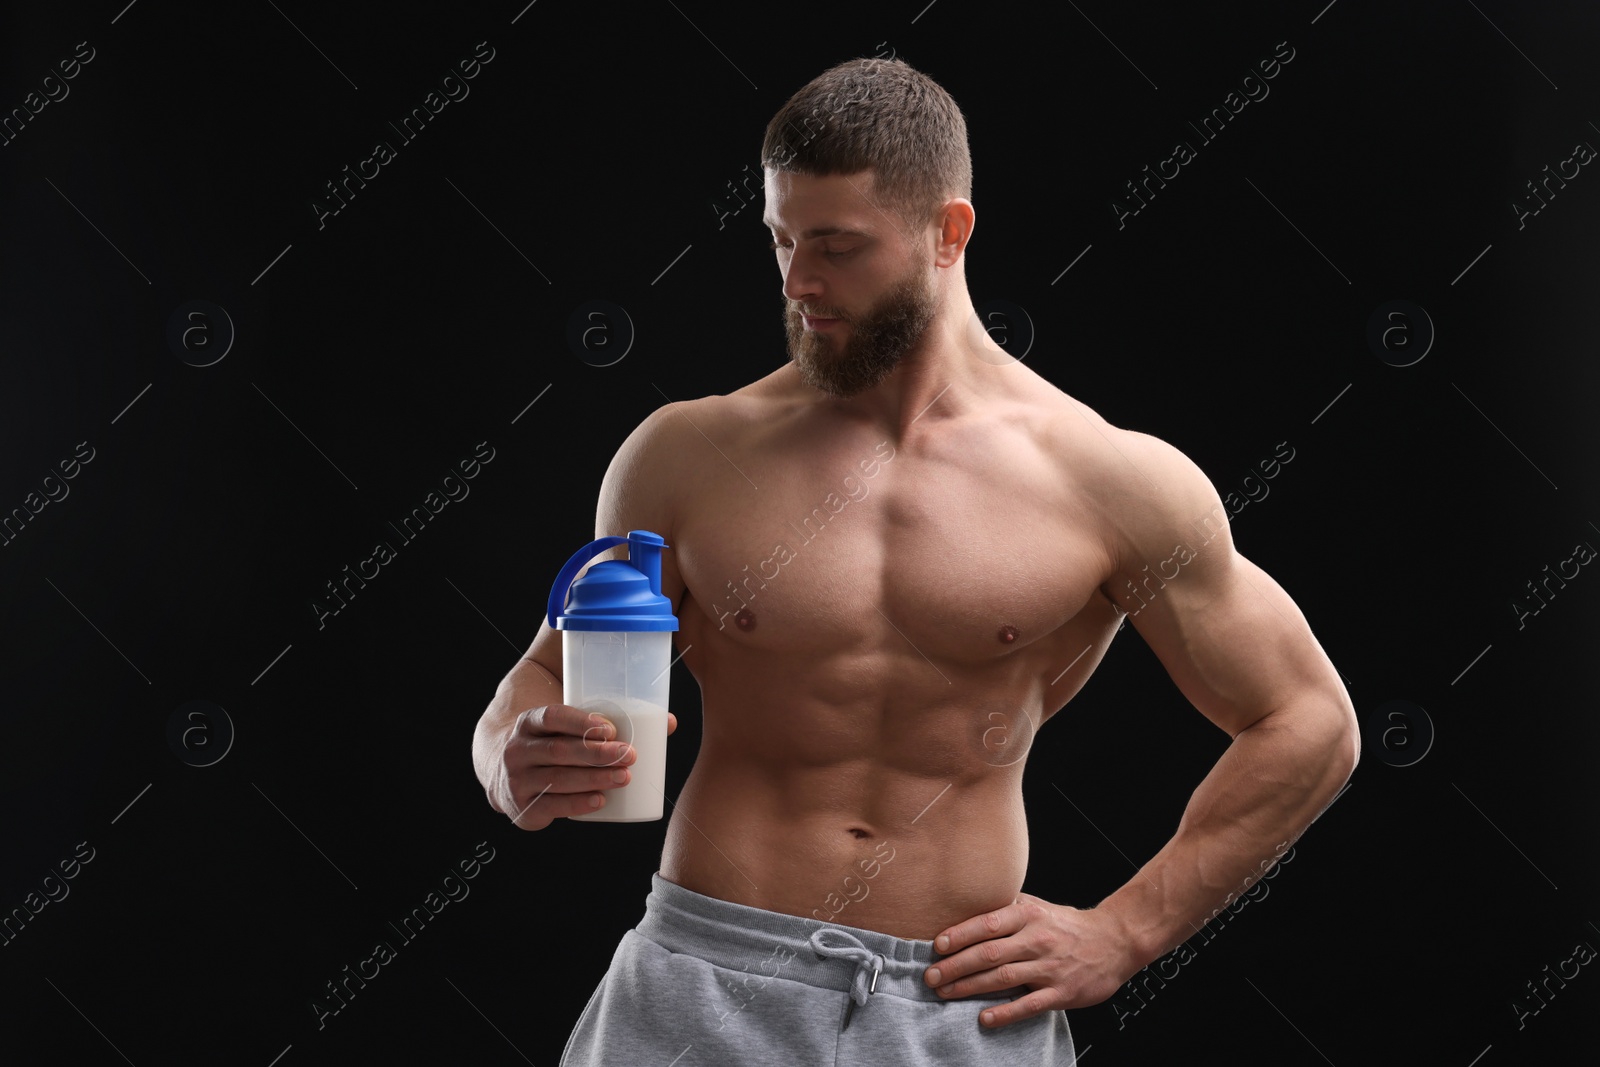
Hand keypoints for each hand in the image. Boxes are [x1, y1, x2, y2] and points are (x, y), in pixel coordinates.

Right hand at [489, 704, 677, 829]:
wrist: (503, 772)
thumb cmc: (551, 744)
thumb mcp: (564, 727)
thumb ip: (606, 722)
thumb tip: (669, 722)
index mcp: (528, 722)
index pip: (551, 717)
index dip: (580, 722)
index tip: (611, 728)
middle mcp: (517, 750)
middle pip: (559, 751)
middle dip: (597, 754)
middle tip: (629, 755)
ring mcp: (516, 781)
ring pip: (558, 779)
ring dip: (594, 779)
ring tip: (624, 777)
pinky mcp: (523, 807)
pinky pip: (552, 806)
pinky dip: (578, 804)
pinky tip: (601, 801)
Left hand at [923, 893, 1134, 1027]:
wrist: (1115, 940)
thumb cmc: (1068, 925)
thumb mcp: (1038, 907)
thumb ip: (1007, 907)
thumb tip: (968, 903)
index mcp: (1029, 915)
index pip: (987, 923)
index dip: (960, 935)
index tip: (937, 945)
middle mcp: (1037, 939)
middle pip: (988, 953)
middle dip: (955, 966)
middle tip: (930, 976)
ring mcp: (1049, 967)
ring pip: (1003, 978)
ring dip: (970, 987)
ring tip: (945, 993)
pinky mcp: (1062, 992)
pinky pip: (1029, 1004)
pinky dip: (1005, 1013)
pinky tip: (984, 1019)